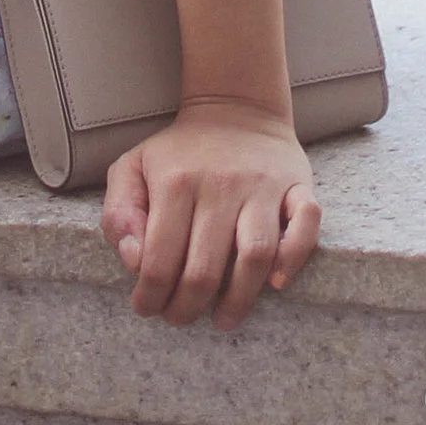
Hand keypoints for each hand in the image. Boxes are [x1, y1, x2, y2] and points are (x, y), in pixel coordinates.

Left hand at [99, 96, 320, 329]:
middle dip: (188, 307)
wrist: (234, 105)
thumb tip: (132, 260)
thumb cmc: (179, 151)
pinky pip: (306, 223)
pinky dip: (295, 257)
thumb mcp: (133, 167)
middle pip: (206, 268)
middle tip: (181, 319)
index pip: (160, 259)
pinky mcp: (295, 185)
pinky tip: (276, 284)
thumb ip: (120, 212)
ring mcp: (261, 186)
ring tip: (223, 319)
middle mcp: (219, 185)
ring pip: (255, 255)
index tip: (147, 308)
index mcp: (175, 182)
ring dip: (239, 299)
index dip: (151, 295)